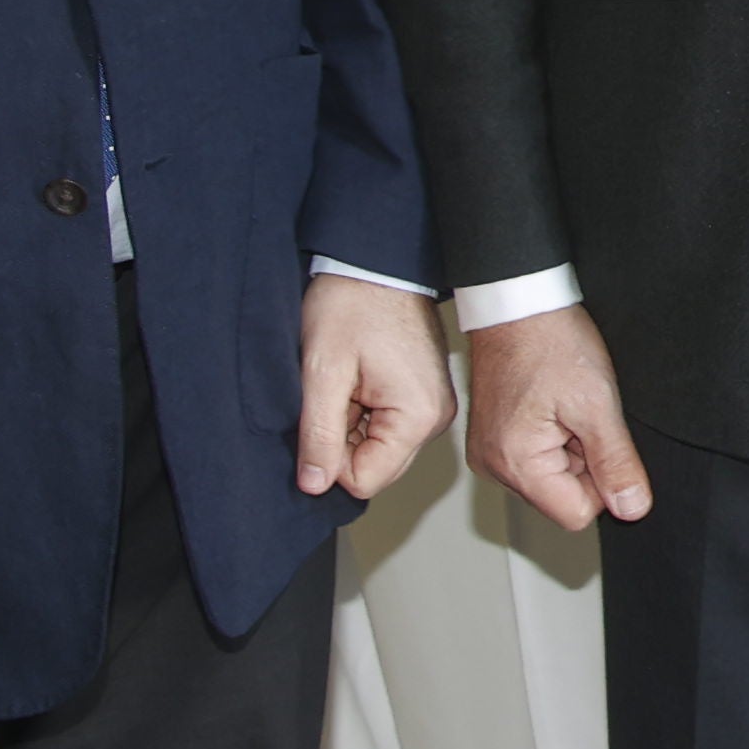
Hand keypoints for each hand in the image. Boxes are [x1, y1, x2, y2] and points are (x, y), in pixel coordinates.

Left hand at [295, 275, 455, 498]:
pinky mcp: (423, 396)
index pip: (364, 480)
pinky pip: (385, 426)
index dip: (329, 457)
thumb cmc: (353, 303)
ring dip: (350, 423)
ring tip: (347, 379)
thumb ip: (318, 434)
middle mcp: (434, 418)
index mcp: (418, 416)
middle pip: (375, 467)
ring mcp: (431, 407)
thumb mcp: (323, 371)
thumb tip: (313, 485)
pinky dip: (361, 410)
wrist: (377, 262)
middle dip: (342, 439)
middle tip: (334, 392)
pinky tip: (356, 377)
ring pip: (376, 447)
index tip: (321, 413)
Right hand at [461, 305, 653, 533]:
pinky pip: (536, 457)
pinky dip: (553, 435)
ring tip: (563, 402)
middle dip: (583, 459)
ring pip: (552, 477)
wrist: (518, 302)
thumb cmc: (549, 340)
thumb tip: (632, 507)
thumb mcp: (597, 403)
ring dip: (569, 445)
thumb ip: (616, 462)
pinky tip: (552, 402)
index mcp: (514, 463)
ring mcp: (490, 452)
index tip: (600, 439)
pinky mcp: (494, 438)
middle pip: (562, 496)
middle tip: (579, 412)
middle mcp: (493, 466)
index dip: (602, 481)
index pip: (576, 513)